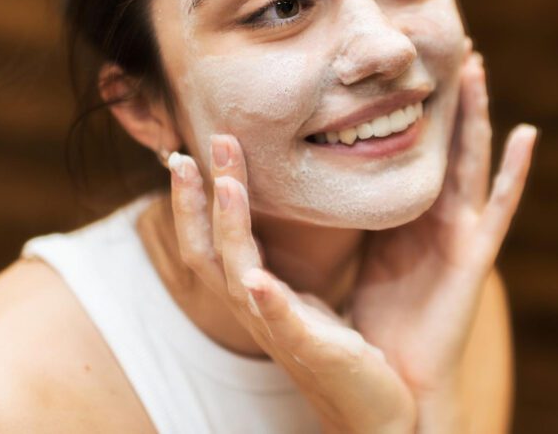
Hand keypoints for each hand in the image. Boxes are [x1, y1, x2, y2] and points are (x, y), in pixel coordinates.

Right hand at [167, 137, 414, 433]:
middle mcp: (254, 312)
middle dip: (198, 201)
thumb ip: (282, 256)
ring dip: (230, 230)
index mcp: (253, 294)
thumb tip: (280, 201)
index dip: (193, 200)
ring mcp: (279, 332)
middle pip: (209, 252)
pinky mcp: (314, 351)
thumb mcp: (303, 293)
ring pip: (238, 278)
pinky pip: (282, 324)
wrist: (369, 410)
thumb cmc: (334, 347)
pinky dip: (267, 299)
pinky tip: (256, 278)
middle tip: (196, 149)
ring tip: (228, 185)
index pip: (209, 241)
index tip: (188, 150)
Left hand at [349, 49, 537, 409]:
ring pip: (470, 158)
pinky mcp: (474, 256)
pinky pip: (498, 206)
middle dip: (446, 95)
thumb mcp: (352, 256)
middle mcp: (434, 217)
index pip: (405, 147)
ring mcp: (458, 232)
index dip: (405, 106)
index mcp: (403, 215)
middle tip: (448, 39)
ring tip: (476, 63)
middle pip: (443, 142)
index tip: (397, 60)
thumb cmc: (372, 324)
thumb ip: (345, 218)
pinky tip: (526, 135)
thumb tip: (304, 177)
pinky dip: (515, 171)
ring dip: (475, 112)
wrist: (392, 382)